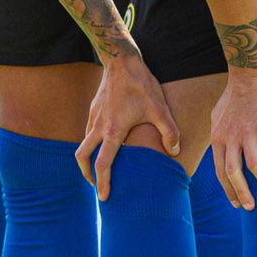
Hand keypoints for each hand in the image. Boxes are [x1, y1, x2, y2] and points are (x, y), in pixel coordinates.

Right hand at [76, 52, 179, 199]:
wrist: (121, 59)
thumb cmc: (141, 84)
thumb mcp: (160, 108)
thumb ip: (169, 132)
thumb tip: (174, 152)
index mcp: (113, 132)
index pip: (103, 164)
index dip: (103, 183)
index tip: (104, 197)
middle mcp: (98, 126)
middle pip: (82, 156)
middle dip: (86, 174)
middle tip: (96, 184)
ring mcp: (94, 116)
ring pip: (83, 142)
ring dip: (89, 157)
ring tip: (100, 165)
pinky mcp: (94, 107)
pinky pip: (88, 130)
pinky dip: (92, 141)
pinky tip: (106, 140)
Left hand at [208, 70, 256, 209]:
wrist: (246, 74)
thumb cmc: (233, 95)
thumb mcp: (217, 117)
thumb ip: (220, 135)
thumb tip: (220, 148)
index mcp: (218, 138)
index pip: (221, 171)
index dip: (228, 189)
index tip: (236, 203)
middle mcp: (230, 138)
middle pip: (234, 174)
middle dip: (242, 193)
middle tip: (251, 208)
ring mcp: (247, 132)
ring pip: (254, 165)